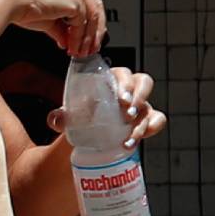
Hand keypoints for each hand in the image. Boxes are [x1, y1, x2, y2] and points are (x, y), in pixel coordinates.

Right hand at [7, 0, 105, 56]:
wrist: (12, 2)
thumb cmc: (22, 5)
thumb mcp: (48, 19)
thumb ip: (62, 29)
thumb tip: (68, 41)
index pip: (87, 2)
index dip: (89, 23)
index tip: (87, 39)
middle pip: (95, 8)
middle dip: (93, 32)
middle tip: (90, 49)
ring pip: (92, 17)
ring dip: (87, 39)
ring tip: (80, 52)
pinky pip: (83, 23)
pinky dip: (79, 38)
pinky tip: (71, 47)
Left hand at [48, 67, 164, 148]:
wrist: (88, 137)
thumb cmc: (80, 118)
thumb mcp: (68, 116)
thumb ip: (59, 117)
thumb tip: (57, 119)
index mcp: (111, 80)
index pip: (123, 73)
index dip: (125, 84)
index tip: (120, 99)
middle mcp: (129, 89)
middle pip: (144, 83)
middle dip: (138, 96)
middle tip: (126, 114)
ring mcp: (140, 106)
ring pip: (150, 106)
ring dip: (142, 121)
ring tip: (127, 137)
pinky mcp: (148, 121)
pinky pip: (158, 120)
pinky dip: (150, 129)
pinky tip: (132, 141)